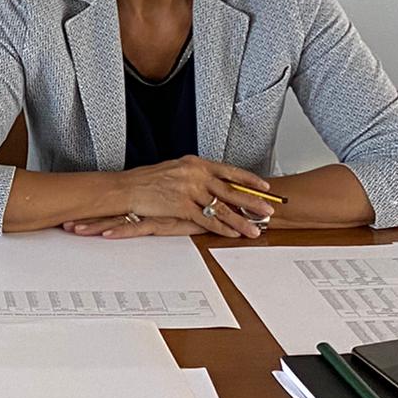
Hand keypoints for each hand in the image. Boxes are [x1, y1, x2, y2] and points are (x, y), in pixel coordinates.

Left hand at [64, 214, 247, 238]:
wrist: (227, 200)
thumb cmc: (204, 203)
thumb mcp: (181, 211)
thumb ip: (166, 212)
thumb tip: (151, 214)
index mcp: (148, 203)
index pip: (114, 205)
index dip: (91, 210)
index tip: (70, 215)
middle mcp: (146, 206)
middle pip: (109, 212)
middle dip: (85, 218)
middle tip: (63, 224)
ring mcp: (152, 214)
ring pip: (117, 220)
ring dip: (94, 226)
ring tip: (73, 230)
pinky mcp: (163, 222)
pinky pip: (137, 228)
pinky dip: (120, 232)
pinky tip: (105, 235)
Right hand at [116, 157, 273, 237]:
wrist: (128, 188)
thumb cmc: (148, 179)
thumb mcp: (176, 169)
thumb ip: (196, 174)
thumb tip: (213, 181)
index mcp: (196, 163)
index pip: (229, 171)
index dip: (249, 180)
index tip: (265, 187)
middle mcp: (195, 174)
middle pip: (231, 190)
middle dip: (253, 202)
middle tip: (269, 210)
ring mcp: (189, 190)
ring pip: (222, 208)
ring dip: (241, 220)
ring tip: (256, 228)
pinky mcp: (182, 206)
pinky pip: (207, 220)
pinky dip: (222, 228)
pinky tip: (232, 233)